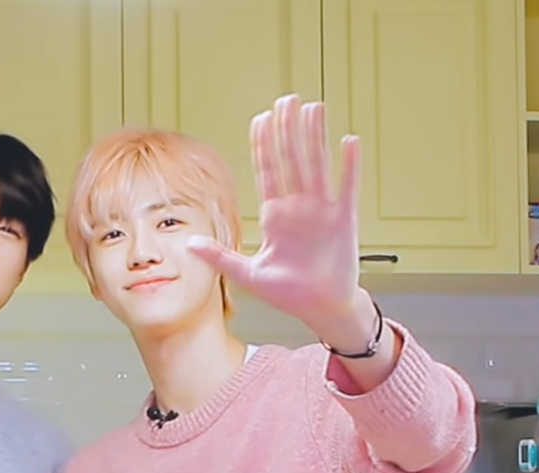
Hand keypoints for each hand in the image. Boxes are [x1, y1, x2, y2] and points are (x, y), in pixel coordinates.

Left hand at [187, 94, 373, 346]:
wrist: (322, 308)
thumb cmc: (289, 293)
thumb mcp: (248, 274)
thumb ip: (220, 257)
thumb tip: (190, 243)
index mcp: (275, 218)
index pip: (267, 172)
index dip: (263, 145)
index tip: (260, 119)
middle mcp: (298, 209)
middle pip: (292, 160)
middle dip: (288, 130)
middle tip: (286, 99)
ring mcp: (322, 212)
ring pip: (317, 165)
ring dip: (315, 137)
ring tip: (313, 108)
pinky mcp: (344, 220)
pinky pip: (346, 187)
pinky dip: (348, 165)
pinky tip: (348, 141)